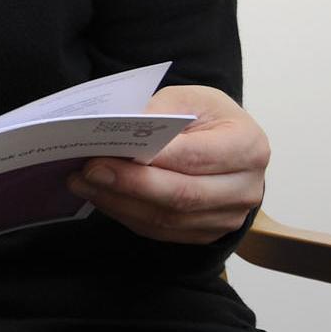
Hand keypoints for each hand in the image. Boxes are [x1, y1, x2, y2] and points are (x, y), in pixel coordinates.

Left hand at [67, 84, 268, 243]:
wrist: (227, 143)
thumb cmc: (206, 116)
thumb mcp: (188, 98)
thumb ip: (157, 112)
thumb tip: (118, 131)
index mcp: (247, 146)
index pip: (194, 157)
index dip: (149, 160)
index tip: (104, 153)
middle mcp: (246, 187)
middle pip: (181, 195)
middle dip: (128, 184)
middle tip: (87, 172)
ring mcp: (229, 216)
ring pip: (168, 219)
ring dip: (120, 203)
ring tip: (83, 183)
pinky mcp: (208, 233)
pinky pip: (162, 231)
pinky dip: (127, 214)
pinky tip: (101, 197)